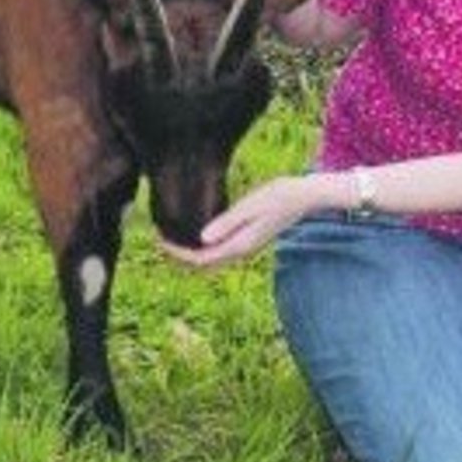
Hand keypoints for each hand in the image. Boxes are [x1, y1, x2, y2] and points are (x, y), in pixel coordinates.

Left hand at [160, 175, 318, 268]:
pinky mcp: (248, 240)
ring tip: (172, 239)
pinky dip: (203, 248)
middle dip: (180, 257)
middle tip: (159, 241)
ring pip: (211, 260)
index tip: (160, 241)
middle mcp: (241, 251)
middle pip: (203, 265)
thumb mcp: (249, 206)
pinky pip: (219, 252)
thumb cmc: (278, 197)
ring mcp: (245, 248)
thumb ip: (226, 223)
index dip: (177, 254)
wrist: (303, 197)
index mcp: (239, 245)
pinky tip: (196, 234)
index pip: (200, 259)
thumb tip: (202, 240)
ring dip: (190, 254)